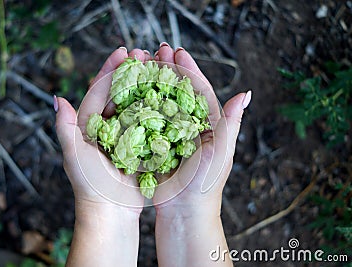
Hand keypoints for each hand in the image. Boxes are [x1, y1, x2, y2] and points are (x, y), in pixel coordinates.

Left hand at [55, 47, 152, 266]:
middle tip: (145, 54)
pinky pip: (148, 123)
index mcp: (88, 125)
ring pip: (136, 105)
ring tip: (158, 69)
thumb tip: (56, 98)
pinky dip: (157, 109)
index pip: (98, 90)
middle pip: (118, 93)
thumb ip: (65, 128)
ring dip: (145, 86)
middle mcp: (106, 128)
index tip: (123, 52)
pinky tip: (168, 97)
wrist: (110, 213)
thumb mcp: (75, 155)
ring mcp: (124, 136)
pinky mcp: (139, 147)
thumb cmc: (90, 186)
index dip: (109, 69)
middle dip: (131, 72)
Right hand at [152, 44, 249, 266]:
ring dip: (153, 83)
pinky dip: (140, 105)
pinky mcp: (156, 144)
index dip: (189, 70)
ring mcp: (172, 134)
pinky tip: (130, 93)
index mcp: (209, 124)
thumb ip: (230, 123)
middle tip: (156, 50)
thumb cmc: (205, 184)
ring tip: (142, 65)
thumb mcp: (221, 151)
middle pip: (179, 91)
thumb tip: (246, 94)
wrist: (184, 212)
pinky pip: (147, 120)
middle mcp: (191, 125)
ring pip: (162, 102)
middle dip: (169, 69)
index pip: (199, 90)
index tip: (178, 52)